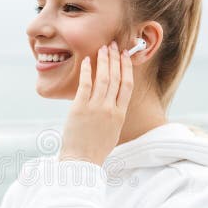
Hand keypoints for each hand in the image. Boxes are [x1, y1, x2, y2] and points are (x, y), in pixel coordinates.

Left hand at [59, 40, 133, 165]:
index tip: (125, 56)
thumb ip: (114, 114)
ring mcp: (96, 108)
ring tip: (103, 49)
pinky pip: (85, 85)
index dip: (127, 68)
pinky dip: (88, 71)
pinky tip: (87, 61)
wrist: (82, 161)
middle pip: (116, 78)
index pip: (127, 85)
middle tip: (113, 45)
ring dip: (104, 61)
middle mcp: (110, 109)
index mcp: (120, 114)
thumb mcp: (112, 131)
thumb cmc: (96, 148)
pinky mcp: (80, 108)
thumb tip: (113, 100)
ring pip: (103, 78)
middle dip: (115, 59)